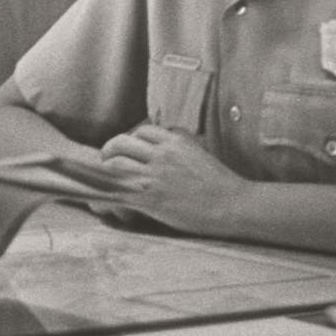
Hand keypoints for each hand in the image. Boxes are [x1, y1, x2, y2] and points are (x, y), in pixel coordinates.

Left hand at [99, 124, 246, 235]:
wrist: (233, 204)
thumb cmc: (222, 183)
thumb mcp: (198, 154)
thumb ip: (178, 148)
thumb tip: (165, 145)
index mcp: (175, 142)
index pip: (142, 131)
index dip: (131, 140)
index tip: (128, 150)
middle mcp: (161, 155)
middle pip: (121, 143)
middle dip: (110, 151)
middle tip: (107, 161)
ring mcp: (154, 176)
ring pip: (115, 164)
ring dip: (105, 171)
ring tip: (104, 179)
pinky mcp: (149, 197)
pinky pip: (118, 190)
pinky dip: (106, 192)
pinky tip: (102, 198)